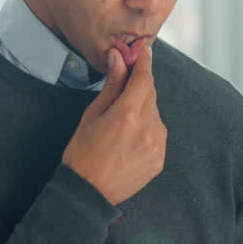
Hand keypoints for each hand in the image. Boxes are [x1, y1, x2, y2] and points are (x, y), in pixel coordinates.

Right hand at [62, 43, 165, 205]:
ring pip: (154, 113)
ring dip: (142, 109)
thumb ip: (112, 85)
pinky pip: (157, 133)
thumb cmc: (82, 152)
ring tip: (120, 124)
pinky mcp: (160, 159)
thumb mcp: (92, 114)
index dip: (144, 62)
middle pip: (150, 94)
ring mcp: (157, 145)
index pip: (144, 78)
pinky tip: (128, 138)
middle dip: (139, 86)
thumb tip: (119, 57)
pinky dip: (146, 128)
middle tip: (124, 86)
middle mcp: (148, 129)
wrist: (88, 193)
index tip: (143, 51)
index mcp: (127, 115)